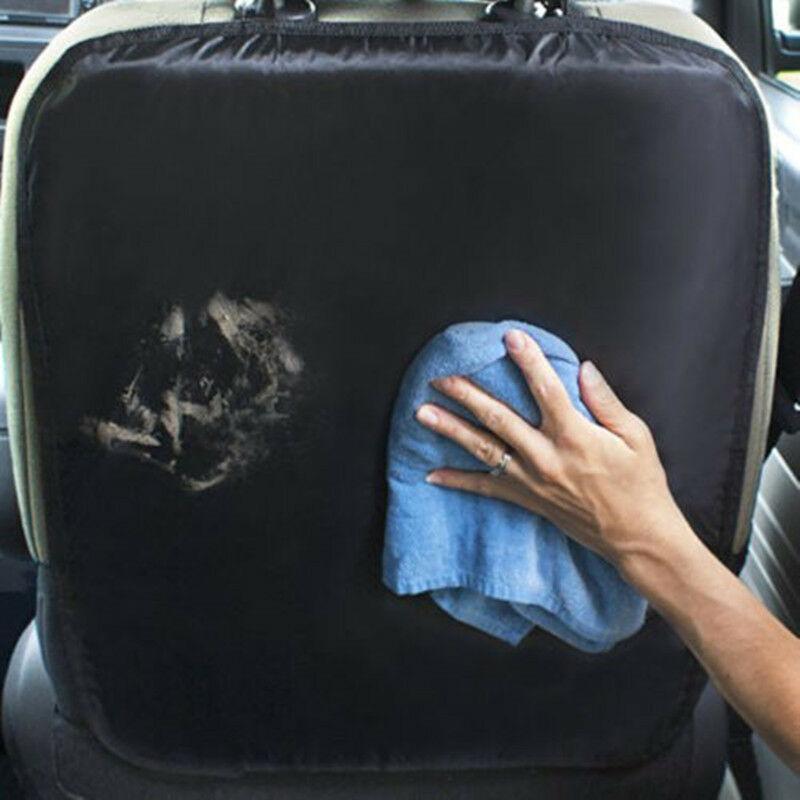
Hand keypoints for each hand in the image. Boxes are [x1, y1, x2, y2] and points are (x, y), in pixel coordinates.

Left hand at [415, 329, 693, 575]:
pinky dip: (457, 481)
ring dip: (451, 429)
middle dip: (467, 394)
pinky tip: (431, 474)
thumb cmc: (640, 483)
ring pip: (483, 449)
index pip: (546, 389)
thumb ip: (605, 401)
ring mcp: (532, 480)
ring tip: (422, 412)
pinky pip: (485, 488)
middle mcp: (546, 457)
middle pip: (499, 418)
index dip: (527, 360)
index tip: (509, 337)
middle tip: (440, 376)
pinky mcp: (526, 499)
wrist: (636, 537)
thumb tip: (584, 368)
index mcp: (576, 435)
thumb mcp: (636, 437)